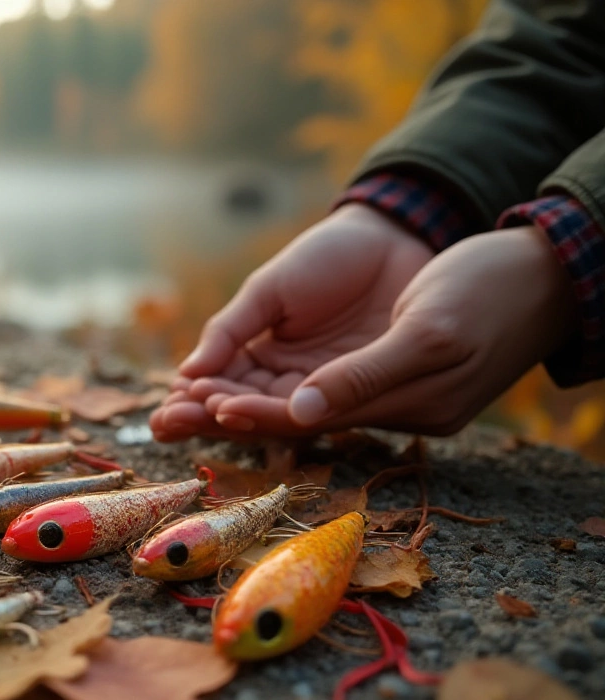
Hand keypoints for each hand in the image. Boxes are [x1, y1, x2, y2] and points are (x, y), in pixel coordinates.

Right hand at [150, 203, 433, 439]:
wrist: (394, 239)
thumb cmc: (327, 258)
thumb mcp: (268, 289)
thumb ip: (230, 331)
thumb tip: (187, 371)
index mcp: (260, 357)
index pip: (220, 387)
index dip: (191, 400)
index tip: (164, 408)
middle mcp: (288, 382)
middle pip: (240, 410)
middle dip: (202, 418)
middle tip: (170, 422)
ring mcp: (322, 389)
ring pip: (274, 416)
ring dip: (236, 418)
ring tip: (205, 414)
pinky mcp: (358, 392)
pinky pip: (318, 409)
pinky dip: (282, 412)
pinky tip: (250, 410)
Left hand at [203, 225, 575, 434]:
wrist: (542, 272)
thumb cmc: (490, 294)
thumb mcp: (428, 334)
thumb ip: (364, 378)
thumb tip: (299, 413)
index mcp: (402, 407)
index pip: (311, 419)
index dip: (257, 413)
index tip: (204, 406)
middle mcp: (387, 407)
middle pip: (293, 418)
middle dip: (231, 415)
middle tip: (165, 417)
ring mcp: (387, 388)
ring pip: (298, 400)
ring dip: (243, 397)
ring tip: (181, 398)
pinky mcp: (385, 364)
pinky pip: (316, 380)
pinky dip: (273, 379)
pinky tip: (235, 374)